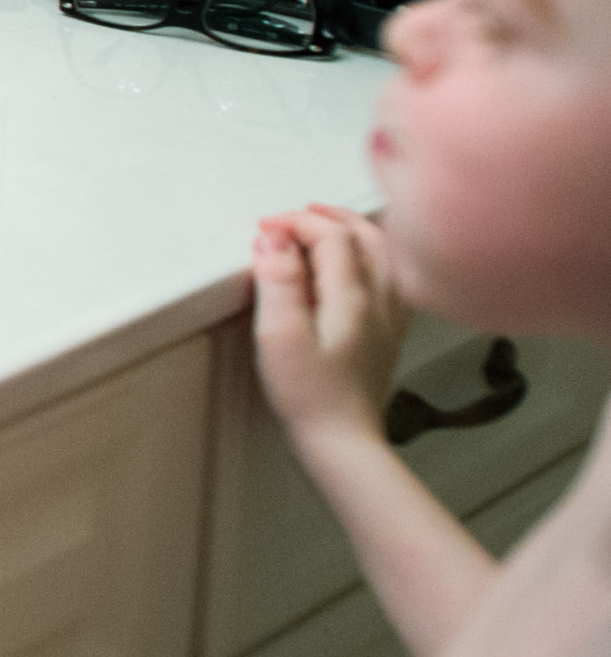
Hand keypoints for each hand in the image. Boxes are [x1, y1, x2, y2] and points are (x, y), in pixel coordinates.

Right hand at [251, 203, 409, 448]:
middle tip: (297, 215)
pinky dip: (375, 259)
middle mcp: (379, 303)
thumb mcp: (280, 335)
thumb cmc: (311, 397)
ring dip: (356, 232)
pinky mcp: (386, 337)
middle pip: (367, 237)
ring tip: (328, 226)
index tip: (265, 230)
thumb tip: (275, 239)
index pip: (331, 236)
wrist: (342, 442)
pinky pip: (392, 281)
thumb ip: (278, 281)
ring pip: (385, 256)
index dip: (295, 223)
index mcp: (354, 297)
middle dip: (329, 218)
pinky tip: (361, 268)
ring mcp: (388, 320)